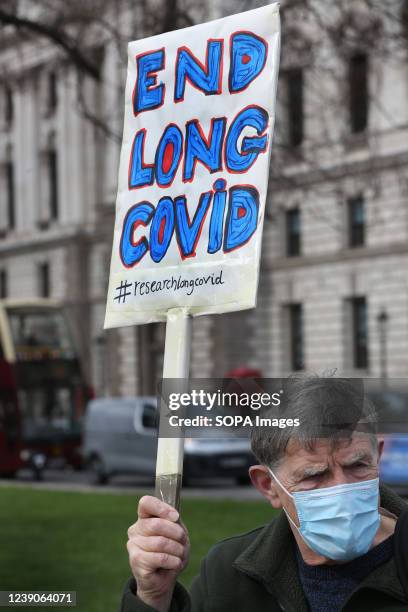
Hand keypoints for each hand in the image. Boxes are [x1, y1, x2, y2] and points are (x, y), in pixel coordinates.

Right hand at [127, 495, 189, 611]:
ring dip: (177, 550)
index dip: (161, 508)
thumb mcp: (176, 533)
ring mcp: (133, 545)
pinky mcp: (136, 560)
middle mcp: (136, 530)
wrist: (162, 580)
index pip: (146, 503)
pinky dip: (174, 561)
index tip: (175, 517)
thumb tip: (174, 517)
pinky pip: (161, 557)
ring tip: (180, 555)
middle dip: (177, 533)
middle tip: (183, 541)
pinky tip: (175, 564)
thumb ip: (174, 522)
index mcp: (144, 518)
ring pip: (161, 542)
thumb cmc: (170, 552)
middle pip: (157, 524)